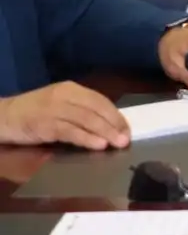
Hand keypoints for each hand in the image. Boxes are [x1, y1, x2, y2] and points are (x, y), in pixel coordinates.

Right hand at [0, 82, 129, 149]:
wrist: (2, 116)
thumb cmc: (34, 113)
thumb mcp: (59, 106)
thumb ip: (81, 111)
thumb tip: (110, 126)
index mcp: (71, 89)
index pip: (100, 100)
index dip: (116, 115)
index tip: (128, 129)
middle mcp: (64, 95)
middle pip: (96, 109)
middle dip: (114, 125)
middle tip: (127, 139)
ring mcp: (54, 109)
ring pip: (86, 119)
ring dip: (105, 132)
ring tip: (118, 143)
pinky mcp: (45, 124)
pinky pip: (70, 131)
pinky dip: (86, 138)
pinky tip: (98, 145)